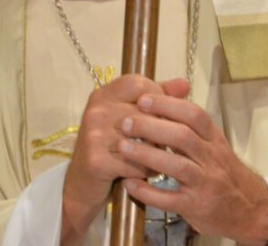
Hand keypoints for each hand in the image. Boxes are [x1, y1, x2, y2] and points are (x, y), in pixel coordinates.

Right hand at [60, 74, 188, 245]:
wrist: (82, 184)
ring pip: (144, 139)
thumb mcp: (128, 118)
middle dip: (162, 130)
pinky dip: (146, 171)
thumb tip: (185, 84)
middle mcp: (96, 111)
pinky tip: (145, 173)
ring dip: (156, 152)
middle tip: (166, 143)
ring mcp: (94, 135)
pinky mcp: (96, 160)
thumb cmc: (110, 148)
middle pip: (145, 113)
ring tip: (158, 158)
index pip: (139, 83)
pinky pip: (136, 164)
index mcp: (103, 95)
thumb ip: (156, 100)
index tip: (163, 115)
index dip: (158, 98)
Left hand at [118, 79, 267, 245]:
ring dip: (146, 154)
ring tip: (122, 147)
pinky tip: (129, 184)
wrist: (250, 210)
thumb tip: (163, 97)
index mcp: (214, 139)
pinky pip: (169, 199)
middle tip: (125, 122)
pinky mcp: (196, 207)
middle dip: (151, 127)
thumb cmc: (224, 172)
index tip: (142, 100)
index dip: (168, 105)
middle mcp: (212, 158)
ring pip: (176, 165)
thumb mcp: (214, 144)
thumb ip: (191, 125)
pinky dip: (148, 191)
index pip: (194, 115)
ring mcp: (205, 184)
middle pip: (182, 136)